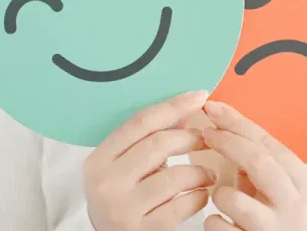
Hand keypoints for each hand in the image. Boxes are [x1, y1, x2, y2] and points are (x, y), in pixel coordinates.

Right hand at [83, 90, 216, 230]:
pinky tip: (200, 196)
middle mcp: (106, 184)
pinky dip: (198, 197)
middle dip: (191, 138)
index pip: (140, 122)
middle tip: (208, 140)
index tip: (199, 96)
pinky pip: (182, 206)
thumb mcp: (125, 169)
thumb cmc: (124, 202)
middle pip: (158, 144)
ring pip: (175, 177)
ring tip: (208, 175)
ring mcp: (123, 210)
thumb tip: (184, 112)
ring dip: (200, 172)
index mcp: (98, 161)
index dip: (174, 106)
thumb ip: (148, 141)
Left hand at [200, 101, 306, 230]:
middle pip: (258, 161)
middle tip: (205, 134)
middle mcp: (296, 205)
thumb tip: (219, 120)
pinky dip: (213, 222)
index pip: (268, 143)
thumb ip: (256, 161)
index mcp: (303, 183)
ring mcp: (276, 229)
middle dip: (227, 143)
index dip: (237, 124)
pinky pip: (218, 226)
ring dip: (218, 193)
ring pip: (234, 198)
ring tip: (221, 198)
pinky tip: (221, 224)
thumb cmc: (272, 218)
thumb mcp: (273, 187)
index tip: (213, 110)